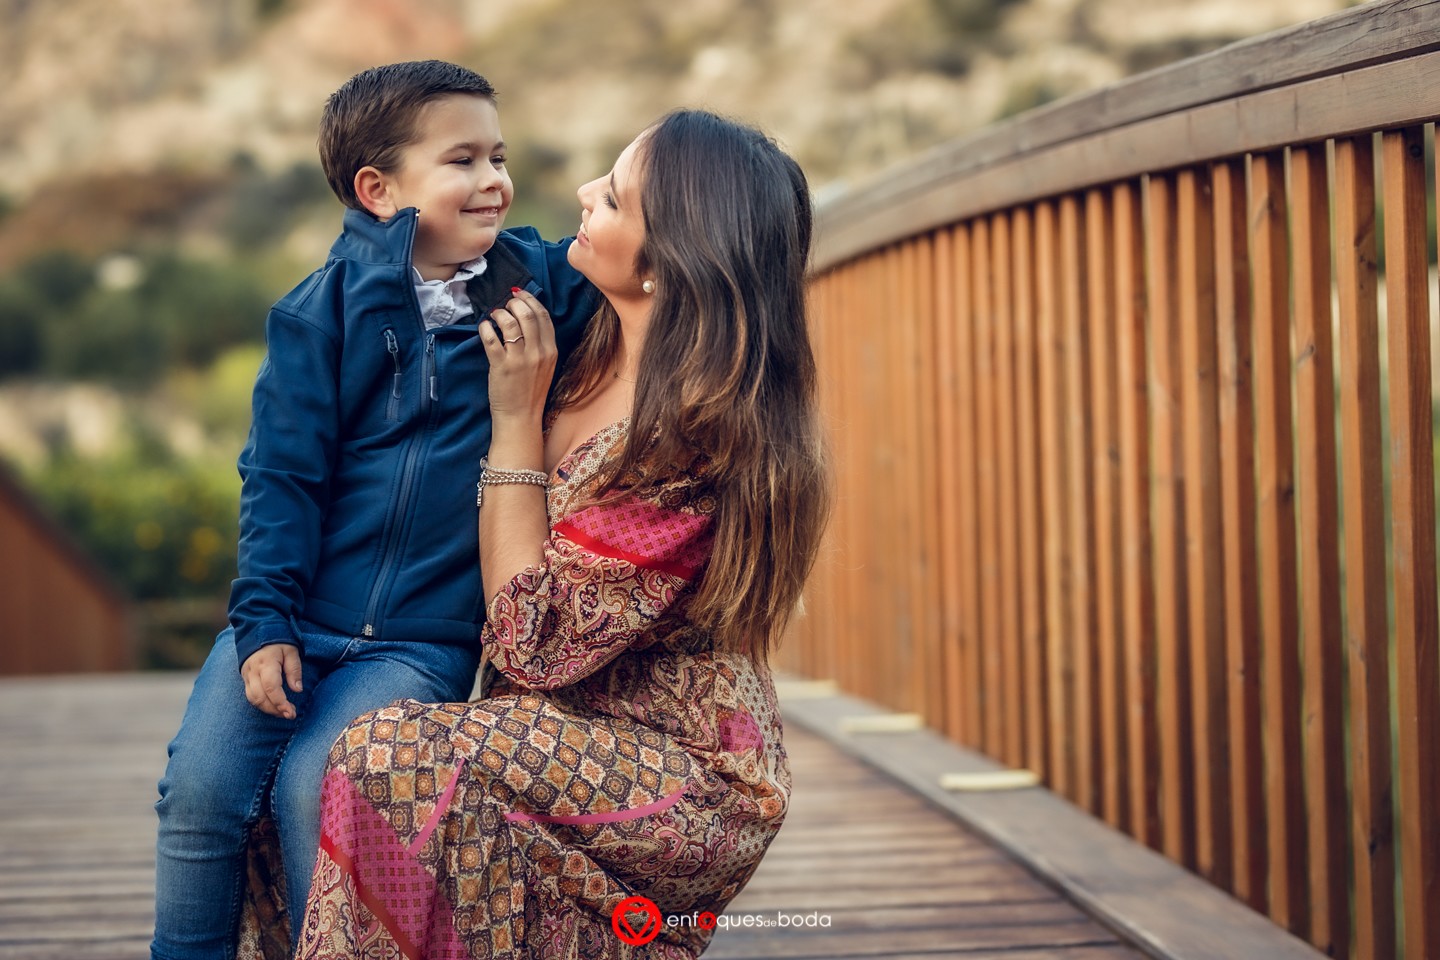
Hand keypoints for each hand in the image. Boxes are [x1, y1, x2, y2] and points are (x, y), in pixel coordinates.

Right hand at [241, 643, 302, 718]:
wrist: (256, 632)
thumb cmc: (278, 641)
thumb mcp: (291, 651)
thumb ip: (294, 670)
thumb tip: (297, 690)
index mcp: (266, 663)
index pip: (271, 687)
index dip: (281, 702)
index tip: (291, 712)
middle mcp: (253, 671)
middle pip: (260, 697)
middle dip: (275, 710)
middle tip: (290, 715)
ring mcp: (246, 676)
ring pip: (253, 699)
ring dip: (268, 709)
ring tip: (283, 713)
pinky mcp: (244, 679)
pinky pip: (250, 696)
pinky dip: (261, 704)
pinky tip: (273, 707)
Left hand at [479, 288, 557, 428]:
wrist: (521, 416)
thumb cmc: (531, 391)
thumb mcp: (545, 365)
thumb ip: (540, 344)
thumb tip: (526, 317)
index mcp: (551, 351)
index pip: (543, 316)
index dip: (530, 300)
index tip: (519, 295)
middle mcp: (538, 353)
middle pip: (527, 314)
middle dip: (514, 303)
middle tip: (506, 303)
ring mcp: (520, 359)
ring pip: (510, 323)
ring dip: (500, 313)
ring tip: (494, 315)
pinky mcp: (501, 366)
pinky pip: (492, 338)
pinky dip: (486, 327)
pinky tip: (485, 327)